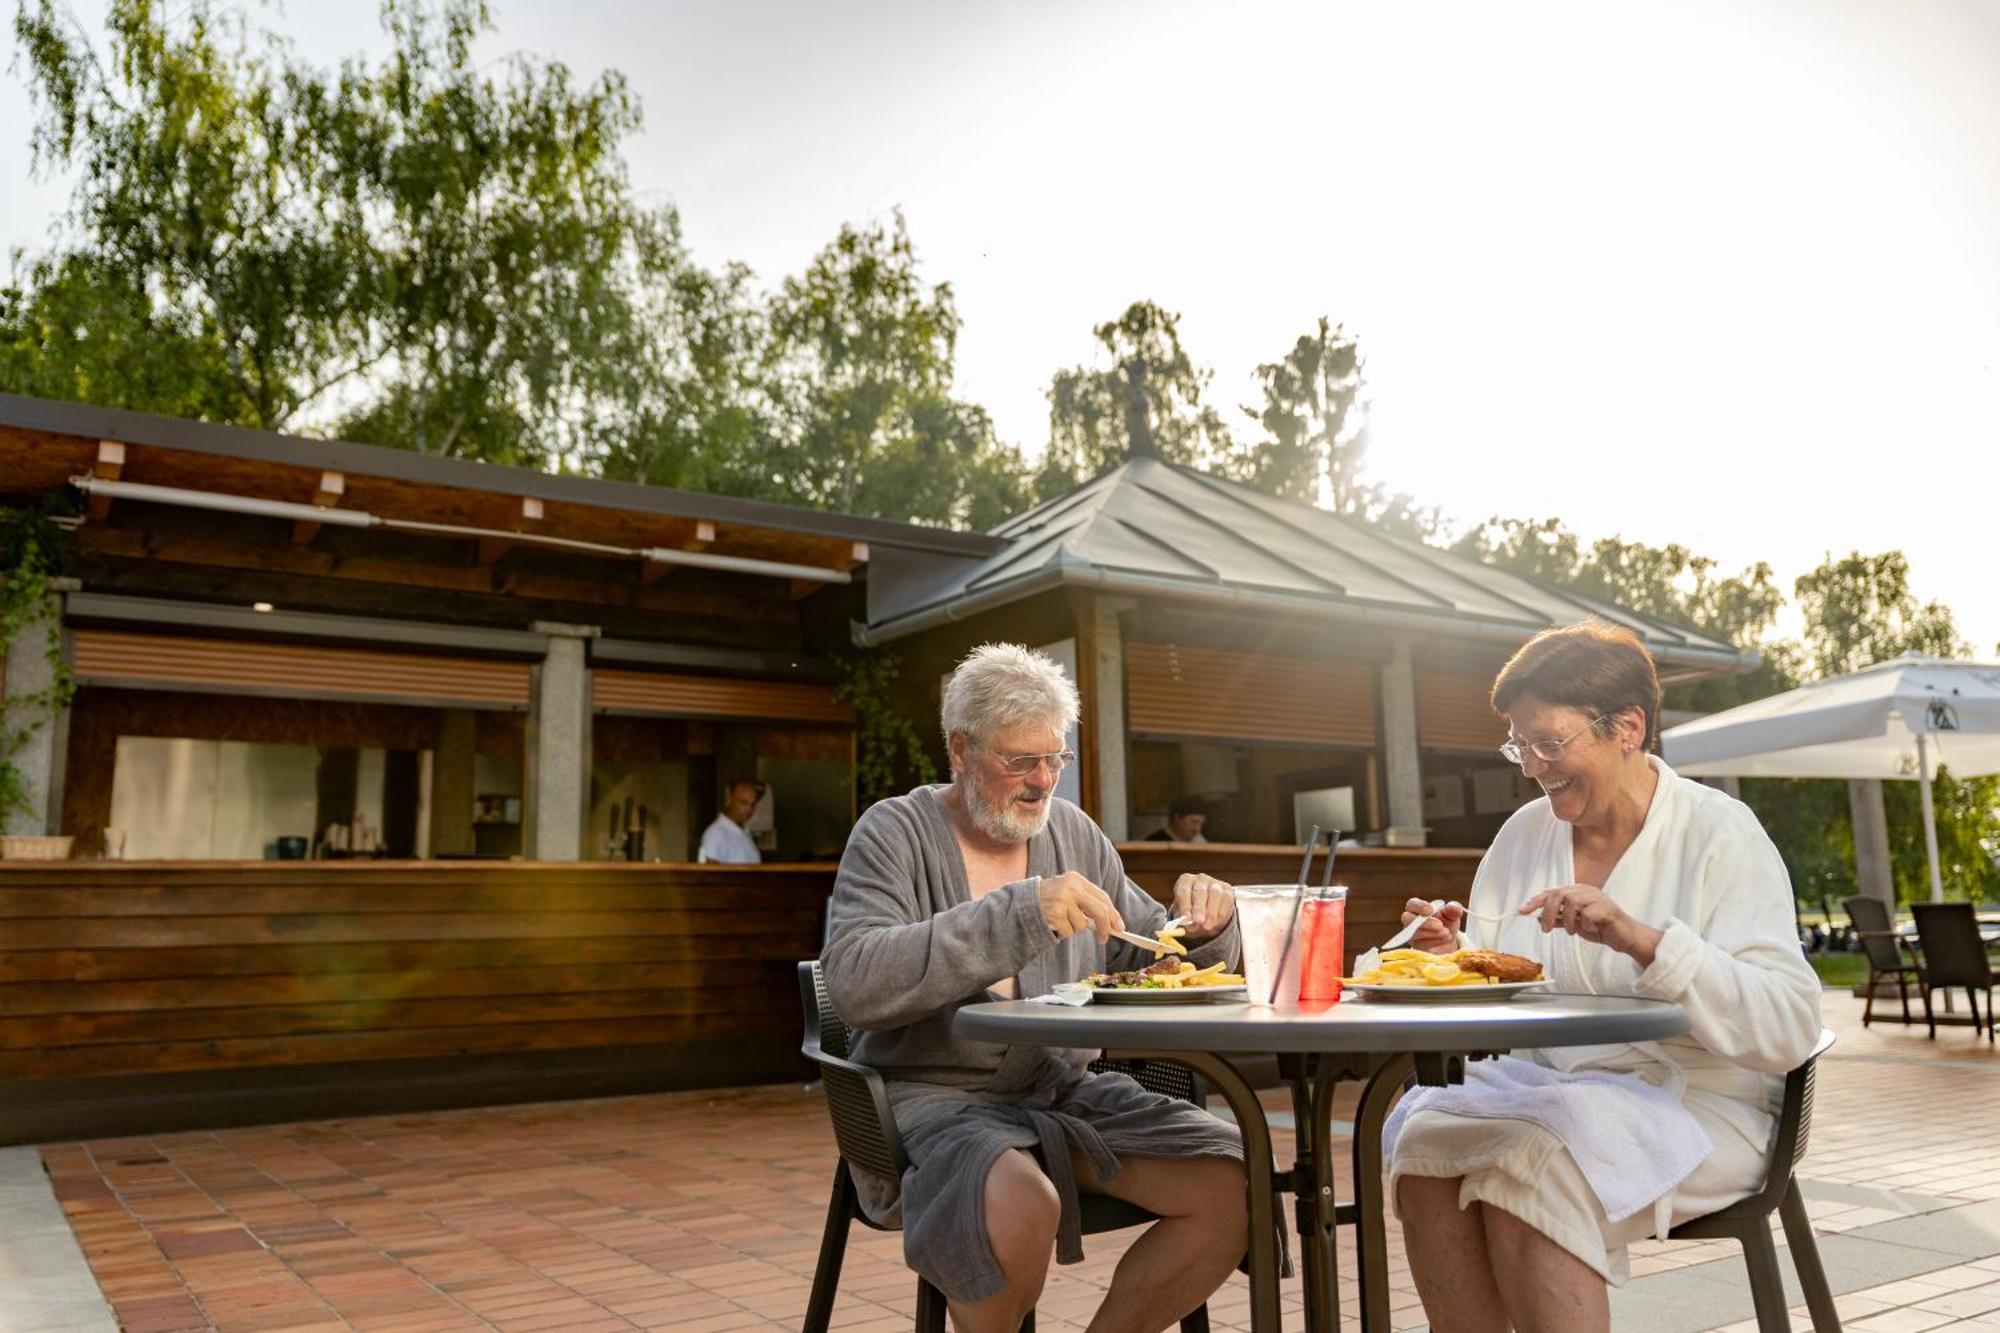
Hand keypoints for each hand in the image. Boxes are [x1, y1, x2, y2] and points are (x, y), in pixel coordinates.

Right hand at [1039, 871, 1123, 943]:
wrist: (1021, 903)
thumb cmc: (1048, 900)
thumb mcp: (1067, 894)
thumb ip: (1087, 904)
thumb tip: (1110, 924)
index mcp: (1076, 879)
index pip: (1102, 897)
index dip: (1113, 914)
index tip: (1119, 927)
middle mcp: (1070, 887)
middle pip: (1099, 911)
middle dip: (1105, 927)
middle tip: (1104, 939)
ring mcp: (1062, 900)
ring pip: (1082, 925)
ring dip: (1073, 928)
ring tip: (1060, 920)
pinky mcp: (1054, 914)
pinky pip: (1069, 932)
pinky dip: (1063, 932)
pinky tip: (1053, 923)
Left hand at [1170, 873, 1234, 936]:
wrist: (1208, 910)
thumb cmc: (1192, 911)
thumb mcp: (1185, 916)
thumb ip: (1185, 921)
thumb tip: (1189, 927)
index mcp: (1185, 881)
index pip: (1183, 891)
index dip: (1184, 905)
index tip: (1186, 918)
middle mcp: (1200, 879)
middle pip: (1199, 892)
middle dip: (1198, 908)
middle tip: (1198, 922)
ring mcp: (1215, 883)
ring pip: (1214, 895)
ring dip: (1211, 913)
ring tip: (1207, 926)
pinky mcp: (1227, 890)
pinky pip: (1226, 901)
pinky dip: (1221, 914)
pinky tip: (1217, 923)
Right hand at [1400, 898, 1465, 953]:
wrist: (1447, 940)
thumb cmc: (1446, 922)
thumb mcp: (1452, 914)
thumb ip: (1454, 908)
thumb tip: (1453, 907)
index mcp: (1418, 908)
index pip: (1412, 904)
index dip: (1420, 906)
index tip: (1431, 910)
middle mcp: (1411, 921)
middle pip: (1408, 919)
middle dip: (1426, 923)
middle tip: (1441, 925)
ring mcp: (1411, 935)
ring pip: (1415, 934)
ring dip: (1434, 934)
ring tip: (1447, 933)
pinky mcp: (1415, 947)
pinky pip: (1421, 946)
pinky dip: (1435, 943)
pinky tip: (1444, 941)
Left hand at [1518, 884, 1661, 965]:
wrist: (1624, 937)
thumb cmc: (1601, 928)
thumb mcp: (1575, 924)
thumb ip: (1559, 919)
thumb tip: (1538, 918)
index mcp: (1576, 892)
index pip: (1551, 893)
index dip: (1535, 902)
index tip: (1521, 911)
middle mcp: (1585, 891)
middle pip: (1558, 895)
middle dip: (1549, 913)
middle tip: (1547, 929)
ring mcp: (1597, 898)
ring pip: (1571, 902)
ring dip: (1568, 921)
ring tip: (1574, 931)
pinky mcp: (1607, 909)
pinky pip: (1587, 915)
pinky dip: (1585, 925)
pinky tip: (1592, 929)